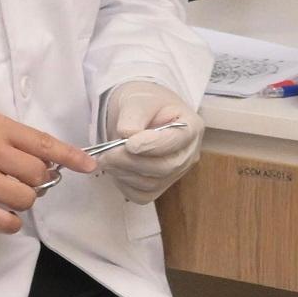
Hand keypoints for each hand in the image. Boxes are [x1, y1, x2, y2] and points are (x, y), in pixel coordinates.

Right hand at [0, 113, 90, 233]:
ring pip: (26, 198)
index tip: (89, 165)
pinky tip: (0, 212)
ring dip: (23, 201)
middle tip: (20, 180)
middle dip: (36, 181)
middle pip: (38, 173)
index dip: (70, 156)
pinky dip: (11, 221)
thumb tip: (56, 164)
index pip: (43, 143)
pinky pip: (9, 222)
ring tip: (6, 195)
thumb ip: (20, 142)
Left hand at [93, 79, 200, 202]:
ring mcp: (176, 173)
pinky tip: (115, 168)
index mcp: (191, 127)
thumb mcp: (137, 100)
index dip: (153, 145)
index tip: (129, 143)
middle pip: (166, 167)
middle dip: (133, 162)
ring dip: (124, 173)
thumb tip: (127, 135)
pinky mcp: (160, 186)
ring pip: (152, 184)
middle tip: (107, 154)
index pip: (177, 140)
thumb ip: (133, 116)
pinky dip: (125, 185)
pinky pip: (142, 195)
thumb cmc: (144, 104)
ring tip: (106, 158)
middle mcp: (188, 154)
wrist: (139, 115)